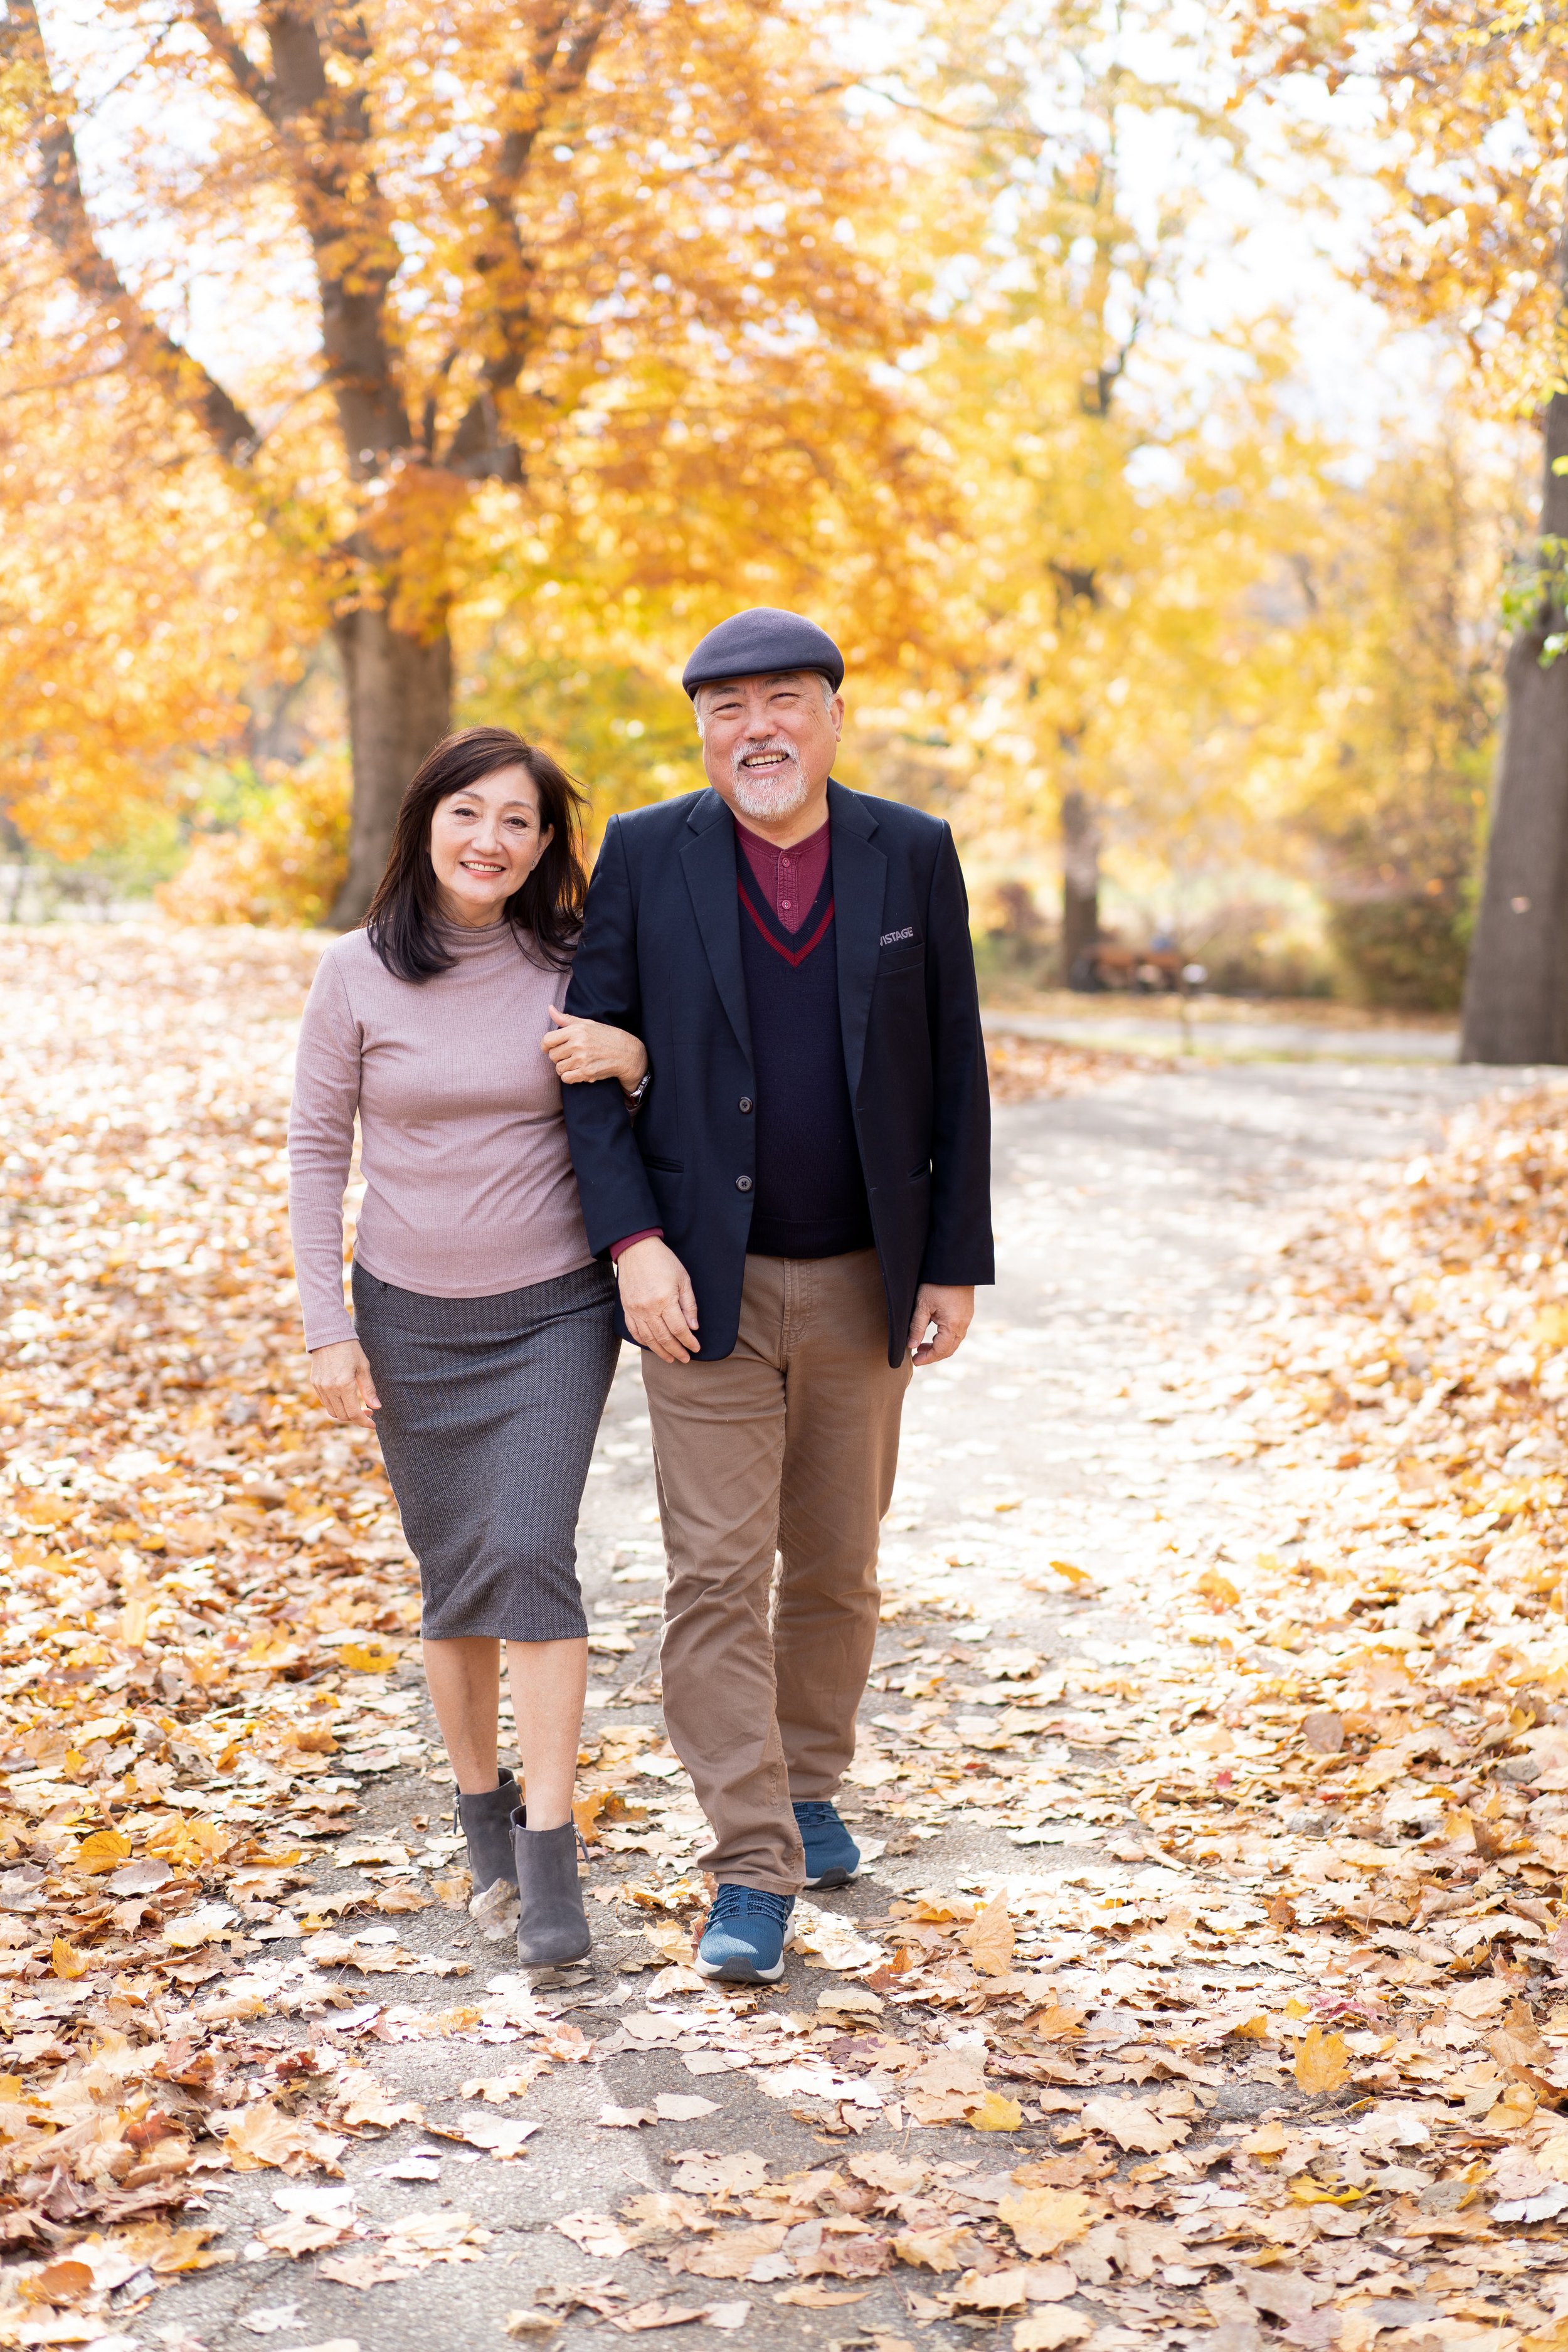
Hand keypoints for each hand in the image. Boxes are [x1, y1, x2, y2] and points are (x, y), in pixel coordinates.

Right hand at [309, 1339, 380, 1427]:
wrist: (328, 1335)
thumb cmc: (350, 1349)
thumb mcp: (363, 1368)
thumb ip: (369, 1389)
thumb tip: (376, 1407)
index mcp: (343, 1385)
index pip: (354, 1413)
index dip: (364, 1422)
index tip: (373, 1424)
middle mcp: (329, 1388)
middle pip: (343, 1416)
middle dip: (356, 1418)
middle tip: (368, 1412)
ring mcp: (320, 1387)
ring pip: (333, 1411)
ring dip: (346, 1414)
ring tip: (358, 1407)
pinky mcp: (315, 1383)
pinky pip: (325, 1402)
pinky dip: (336, 1406)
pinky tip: (346, 1399)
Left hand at [543, 1006, 647, 1091]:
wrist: (626, 1053)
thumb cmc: (605, 1036)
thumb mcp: (587, 1023)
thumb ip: (566, 1019)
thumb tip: (549, 1008)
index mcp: (577, 1030)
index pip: (548, 1040)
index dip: (546, 1046)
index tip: (549, 1048)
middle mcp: (578, 1044)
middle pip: (552, 1056)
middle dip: (559, 1056)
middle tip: (570, 1054)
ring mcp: (583, 1059)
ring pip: (558, 1068)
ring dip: (565, 1067)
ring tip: (576, 1062)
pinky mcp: (587, 1073)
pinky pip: (566, 1078)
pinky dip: (570, 1077)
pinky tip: (578, 1071)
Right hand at [617, 1237, 699, 1363]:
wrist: (636, 1249)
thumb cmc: (663, 1262)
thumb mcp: (683, 1280)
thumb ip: (689, 1305)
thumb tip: (693, 1327)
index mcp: (665, 1300)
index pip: (679, 1329)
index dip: (689, 1341)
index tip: (696, 1348)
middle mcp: (648, 1309)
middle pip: (664, 1338)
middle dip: (677, 1351)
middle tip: (685, 1359)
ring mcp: (635, 1310)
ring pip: (648, 1339)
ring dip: (660, 1351)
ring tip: (670, 1358)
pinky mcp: (627, 1309)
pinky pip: (634, 1331)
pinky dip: (643, 1341)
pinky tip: (652, 1346)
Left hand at [907, 1283, 973, 1368]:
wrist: (954, 1266)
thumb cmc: (937, 1283)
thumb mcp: (922, 1305)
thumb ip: (917, 1327)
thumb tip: (911, 1345)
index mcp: (953, 1325)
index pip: (941, 1350)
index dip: (927, 1358)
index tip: (915, 1361)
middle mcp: (963, 1324)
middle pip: (949, 1349)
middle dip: (933, 1355)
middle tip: (917, 1356)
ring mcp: (967, 1319)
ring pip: (953, 1342)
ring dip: (938, 1347)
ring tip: (921, 1345)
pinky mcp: (966, 1313)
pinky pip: (957, 1332)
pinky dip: (944, 1338)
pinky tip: (933, 1334)